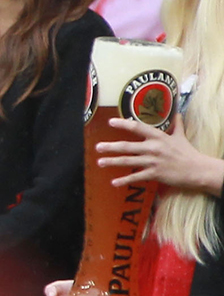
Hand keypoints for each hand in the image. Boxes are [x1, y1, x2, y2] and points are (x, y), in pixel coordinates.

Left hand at [103, 116, 223, 194]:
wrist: (196, 169)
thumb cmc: (188, 152)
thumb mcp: (181, 136)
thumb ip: (177, 124)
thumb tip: (177, 113)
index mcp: (158, 137)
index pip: (138, 127)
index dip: (124, 124)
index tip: (111, 122)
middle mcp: (153, 148)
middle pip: (128, 146)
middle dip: (111, 147)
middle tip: (98, 147)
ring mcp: (153, 161)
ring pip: (128, 161)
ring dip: (113, 162)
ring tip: (100, 162)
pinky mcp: (154, 174)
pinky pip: (136, 176)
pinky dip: (124, 180)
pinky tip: (113, 182)